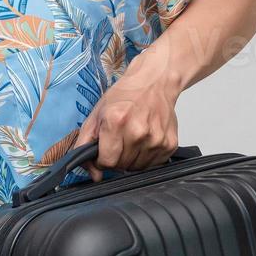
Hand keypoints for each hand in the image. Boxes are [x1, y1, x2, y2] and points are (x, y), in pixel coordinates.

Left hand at [76, 57, 180, 182]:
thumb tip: (93, 174)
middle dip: (116, 158)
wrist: (155, 82)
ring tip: (132, 138)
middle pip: (122, 166)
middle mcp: (138, 132)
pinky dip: (146, 157)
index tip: (104, 151)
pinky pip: (152, 164)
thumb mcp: (96, 114)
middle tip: (119, 140)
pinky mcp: (169, 144)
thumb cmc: (126, 95)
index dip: (102, 159)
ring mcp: (156, 139)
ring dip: (131, 158)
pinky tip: (145, 140)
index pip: (107, 162)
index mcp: (116, 122)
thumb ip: (85, 144)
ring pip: (137, 168)